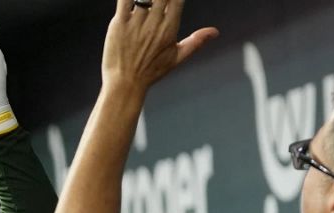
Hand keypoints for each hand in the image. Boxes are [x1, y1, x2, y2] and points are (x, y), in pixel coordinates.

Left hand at [101, 0, 216, 92]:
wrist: (125, 83)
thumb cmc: (150, 72)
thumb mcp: (177, 58)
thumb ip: (196, 42)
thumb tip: (214, 32)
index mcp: (169, 28)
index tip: (172, 0)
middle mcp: (154, 23)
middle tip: (158, 2)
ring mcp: (136, 23)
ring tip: (146, 1)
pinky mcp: (119, 24)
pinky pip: (124, 1)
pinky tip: (130, 0)